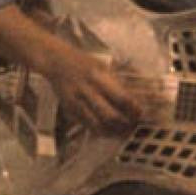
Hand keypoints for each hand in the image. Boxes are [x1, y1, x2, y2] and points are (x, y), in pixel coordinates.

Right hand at [0, 4, 141, 134]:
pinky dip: (99, 131)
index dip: (133, 109)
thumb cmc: (82, 62)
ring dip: (112, 131)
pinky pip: (86, 124)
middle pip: (110, 114)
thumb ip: (116, 81)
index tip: (140, 113)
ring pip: (98, 123)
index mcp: (99, 76)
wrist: (55, 61)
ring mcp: (77, 101)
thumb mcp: (101, 65)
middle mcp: (88, 89)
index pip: (121, 97)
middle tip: (133, 126)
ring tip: (123, 133)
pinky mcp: (70, 108)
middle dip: (124, 124)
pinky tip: (108, 132)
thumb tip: (133, 98)